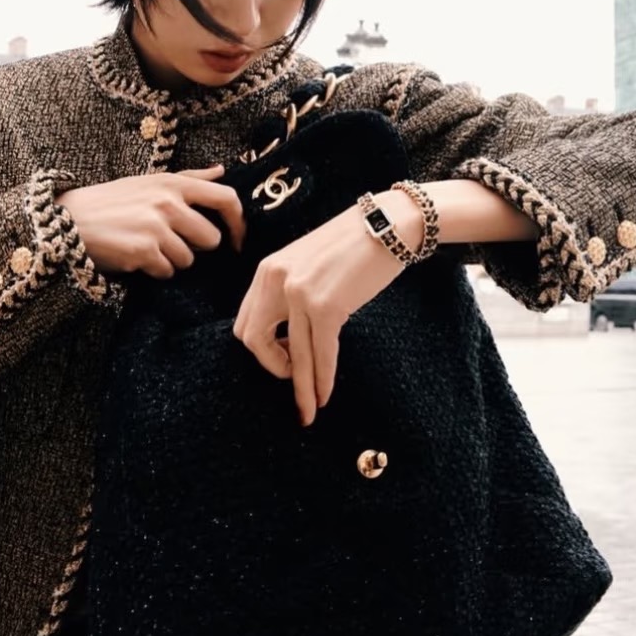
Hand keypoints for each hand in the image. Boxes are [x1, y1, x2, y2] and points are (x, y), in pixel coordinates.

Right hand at [57, 166, 244, 278]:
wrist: (66, 219)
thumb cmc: (111, 201)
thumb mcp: (148, 181)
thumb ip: (189, 178)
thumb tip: (222, 170)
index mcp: (174, 183)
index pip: (227, 198)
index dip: (239, 222)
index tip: (238, 239)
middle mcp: (169, 202)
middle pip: (211, 239)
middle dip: (195, 247)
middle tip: (170, 242)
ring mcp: (156, 227)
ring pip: (189, 259)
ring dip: (172, 260)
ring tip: (146, 247)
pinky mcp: (143, 251)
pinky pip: (167, 272)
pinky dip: (154, 270)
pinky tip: (135, 258)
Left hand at [232, 190, 422, 424]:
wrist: (388, 223)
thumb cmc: (355, 243)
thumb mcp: (309, 262)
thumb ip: (293, 289)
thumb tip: (292, 329)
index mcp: (267, 269)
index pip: (246, 320)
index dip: (261, 348)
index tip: (284, 358)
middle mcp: (274, 280)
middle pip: (254, 341)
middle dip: (271, 368)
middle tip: (293, 380)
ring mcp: (298, 294)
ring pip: (291, 356)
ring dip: (300, 389)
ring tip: (308, 412)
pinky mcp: (326, 306)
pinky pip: (320, 354)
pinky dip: (322, 380)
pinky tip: (325, 396)